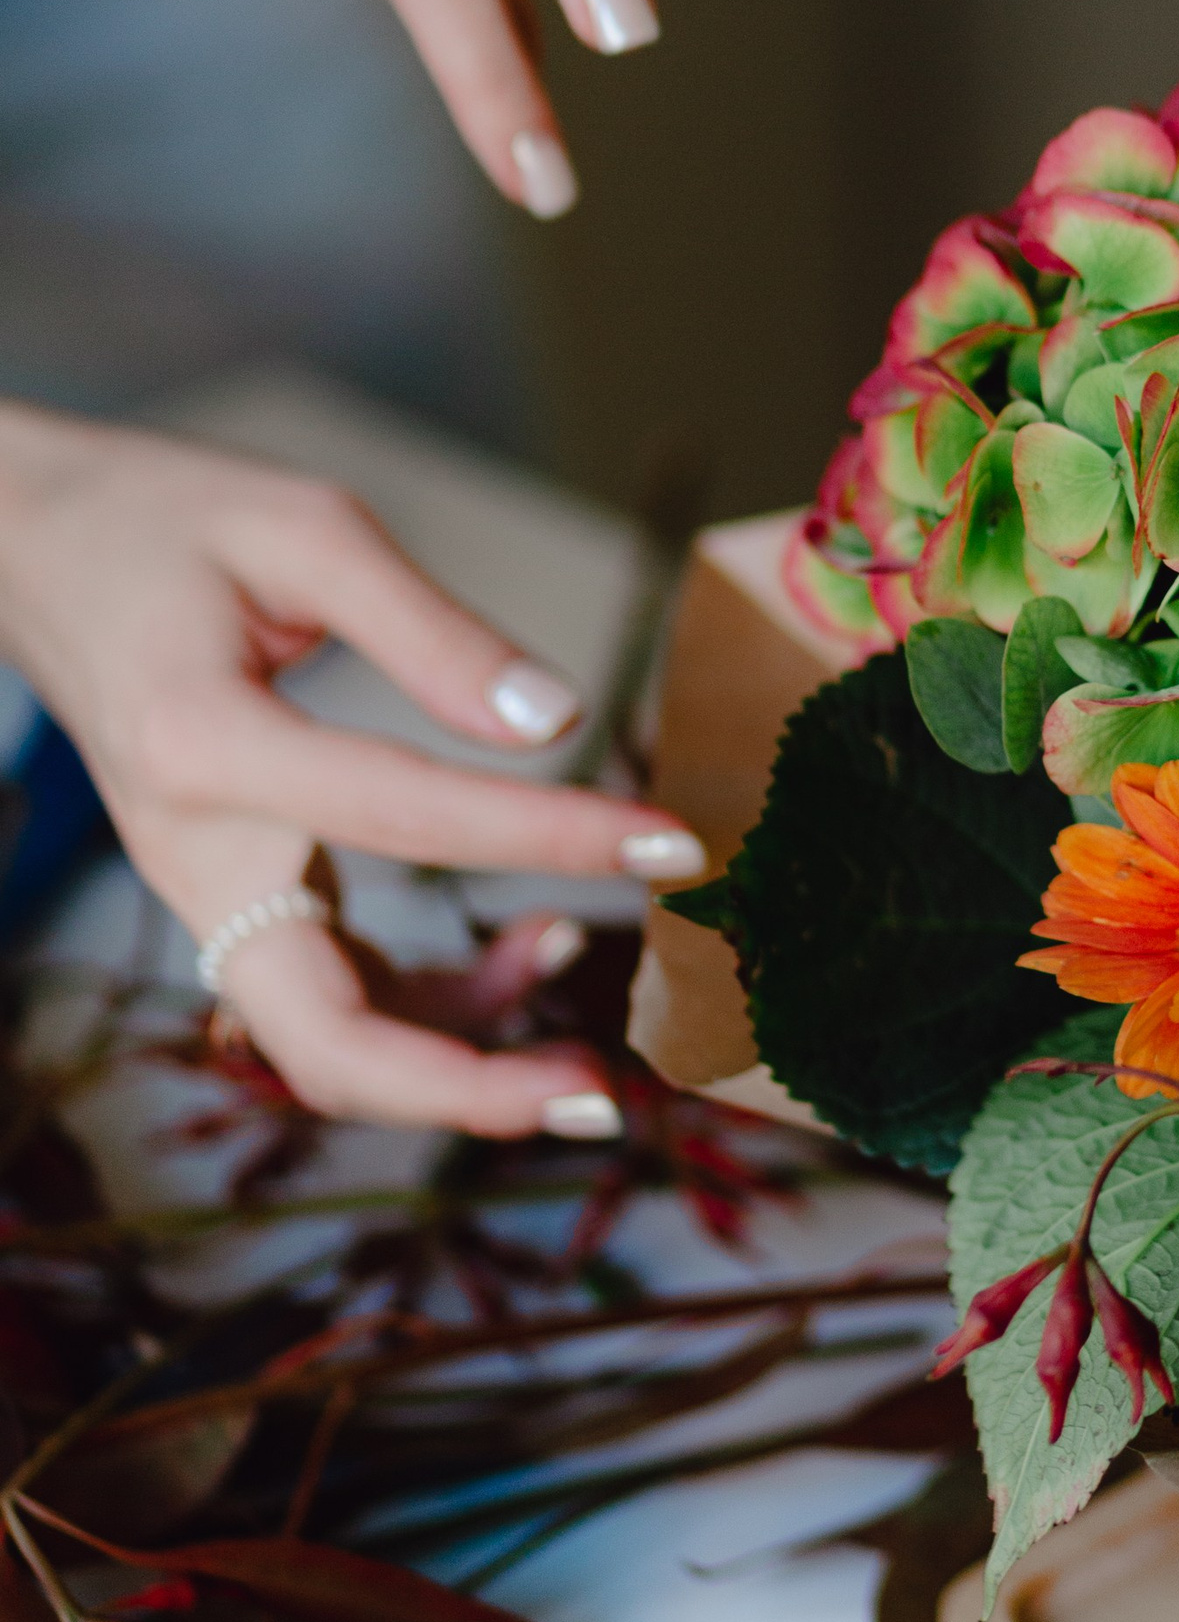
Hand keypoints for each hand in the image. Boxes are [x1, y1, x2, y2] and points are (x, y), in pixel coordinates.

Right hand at [0, 408, 709, 1132]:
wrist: (33, 550)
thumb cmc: (167, 523)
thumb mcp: (304, 529)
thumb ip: (431, 629)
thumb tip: (558, 721)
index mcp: (202, 745)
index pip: (402, 816)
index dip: (548, 839)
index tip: (672, 844)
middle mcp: (193, 852)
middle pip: (320, 1036)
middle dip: (463, 1088)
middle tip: (602, 1098)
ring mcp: (208, 895)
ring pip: (329, 1043)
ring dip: (459, 1064)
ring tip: (586, 1045)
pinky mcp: (237, 902)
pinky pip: (335, 996)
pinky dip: (434, 1004)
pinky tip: (532, 941)